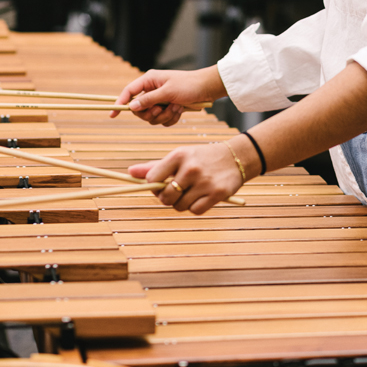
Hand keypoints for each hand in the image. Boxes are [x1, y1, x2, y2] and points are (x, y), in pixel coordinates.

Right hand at [110, 65, 225, 125]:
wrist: (207, 89)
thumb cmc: (189, 85)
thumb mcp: (168, 92)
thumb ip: (149, 100)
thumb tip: (132, 107)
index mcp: (149, 80)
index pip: (129, 92)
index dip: (120, 102)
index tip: (113, 114)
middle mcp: (152, 90)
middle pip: (140, 109)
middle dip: (151, 113)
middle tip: (162, 109)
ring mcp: (160, 100)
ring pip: (152, 117)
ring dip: (164, 115)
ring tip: (176, 107)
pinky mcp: (168, 108)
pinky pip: (163, 120)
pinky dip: (171, 118)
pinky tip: (180, 110)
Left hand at [128, 140, 248, 213]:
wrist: (236, 157)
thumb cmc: (201, 158)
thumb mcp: (179, 157)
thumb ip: (154, 167)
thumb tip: (130, 173)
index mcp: (179, 155)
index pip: (152, 179)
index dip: (154, 186)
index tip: (161, 184)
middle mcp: (191, 168)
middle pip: (165, 196)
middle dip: (167, 198)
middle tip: (176, 191)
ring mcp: (204, 181)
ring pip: (180, 206)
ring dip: (182, 203)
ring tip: (191, 191)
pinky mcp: (217, 194)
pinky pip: (195, 211)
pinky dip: (195, 207)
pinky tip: (202, 196)